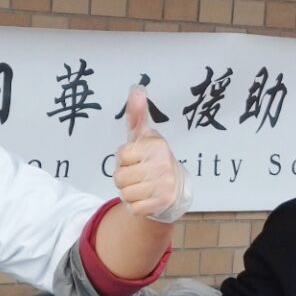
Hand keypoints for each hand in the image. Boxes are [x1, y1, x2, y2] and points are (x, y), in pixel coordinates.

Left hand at [114, 85, 190, 223]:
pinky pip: (133, 207)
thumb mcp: (144, 136)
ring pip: (124, 193)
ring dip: (129, 193)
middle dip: (125, 178)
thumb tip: (136, 87)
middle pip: (119, 177)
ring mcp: (163, 184)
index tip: (137, 159)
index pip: (121, 155)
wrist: (176, 189)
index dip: (124, 159)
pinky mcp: (161, 203)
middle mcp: (162, 164)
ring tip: (143, 186)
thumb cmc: (153, 160)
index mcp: (156, 146)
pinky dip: (135, 206)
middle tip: (139, 175)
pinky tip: (146, 199)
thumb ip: (137, 114)